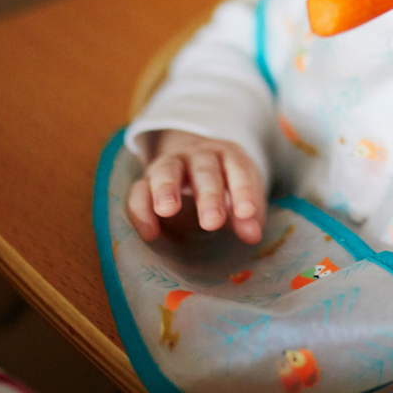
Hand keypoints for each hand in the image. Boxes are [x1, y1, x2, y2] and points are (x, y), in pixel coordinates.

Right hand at [126, 130, 263, 243]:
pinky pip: (138, 191)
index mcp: (228, 156)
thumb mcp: (240, 196)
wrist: (191, 162)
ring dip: (167, 189)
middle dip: (209, 196)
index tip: (247, 213)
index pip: (238, 169)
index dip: (243, 191)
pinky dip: (141, 210)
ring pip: (167, 171)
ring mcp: (170, 165)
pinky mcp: (146, 181)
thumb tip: (253, 236)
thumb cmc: (223, 184)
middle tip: (212, 223)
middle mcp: (198, 156)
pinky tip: (149, 233)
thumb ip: (247, 216)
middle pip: (204, 171)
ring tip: (168, 210)